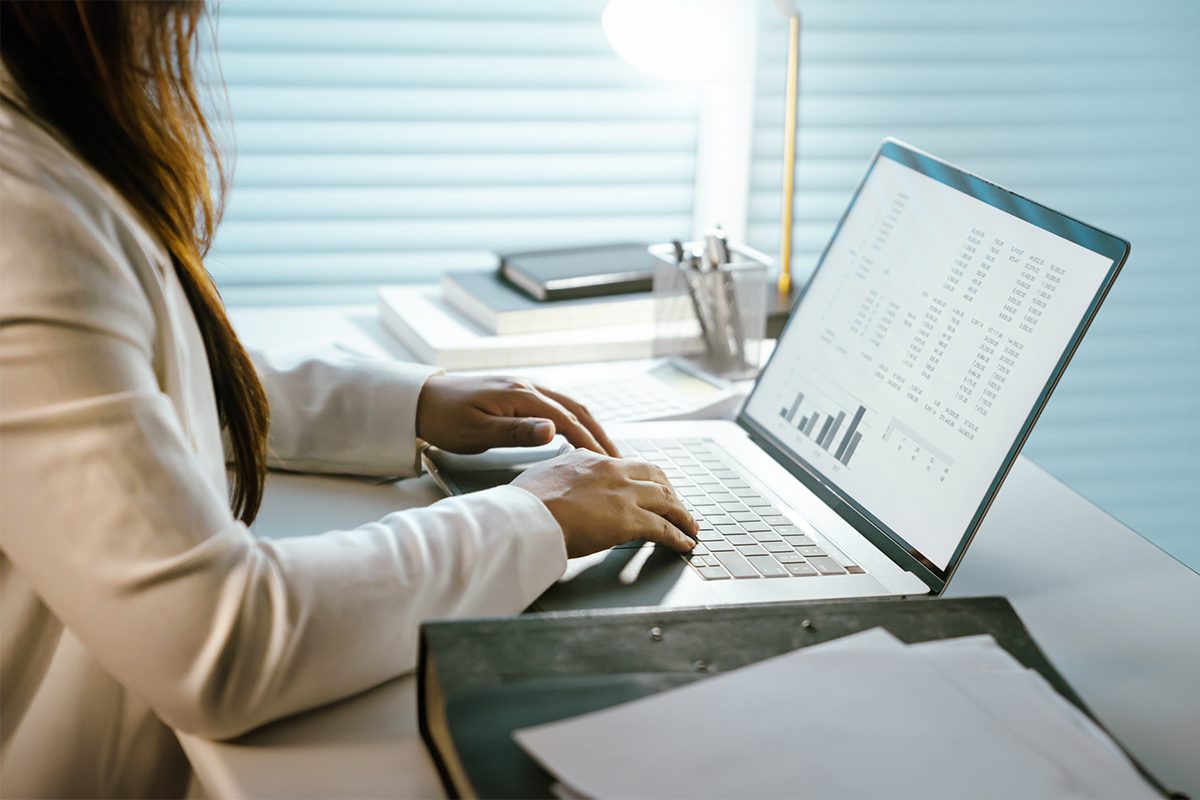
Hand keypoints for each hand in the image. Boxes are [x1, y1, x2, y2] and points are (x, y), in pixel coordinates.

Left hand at [416, 374, 617, 455]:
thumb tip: (553, 431)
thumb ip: (516, 432)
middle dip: (599, 435)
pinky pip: (556, 405)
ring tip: (606, 451)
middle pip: (576, 409)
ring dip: (590, 427)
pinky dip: (575, 421)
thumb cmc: (444, 418)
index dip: (590, 443)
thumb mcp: (477, 432)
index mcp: (520, 395)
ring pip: (569, 406)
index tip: (607, 464)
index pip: (567, 420)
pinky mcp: (518, 394)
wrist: (420, 399)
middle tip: (618, 461)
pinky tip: (578, 437)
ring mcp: (524, 388)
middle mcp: (527, 386)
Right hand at [512, 449, 697, 557]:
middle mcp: (614, 472)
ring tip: (690, 527)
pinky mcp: (629, 520)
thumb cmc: (527, 501)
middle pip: (656, 478)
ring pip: (666, 501)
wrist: (525, 516)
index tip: (653, 489)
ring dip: (681, 515)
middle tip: (678, 507)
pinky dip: (678, 537)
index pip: (631, 465)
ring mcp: (624, 495)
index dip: (648, 479)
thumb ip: (563, 468)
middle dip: (671, 494)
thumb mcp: (546, 471)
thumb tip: (564, 465)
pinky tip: (683, 544)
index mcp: (594, 460)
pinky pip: (663, 528)